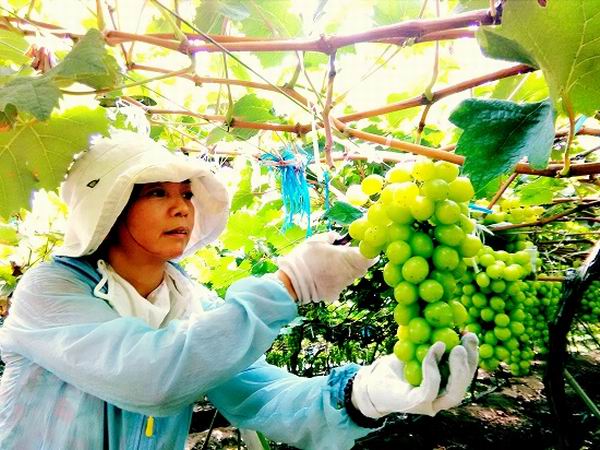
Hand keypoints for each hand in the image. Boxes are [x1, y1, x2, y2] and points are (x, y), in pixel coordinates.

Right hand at [277, 231, 376, 303]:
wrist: (291, 282)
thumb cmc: (304, 257)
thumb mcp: (316, 240)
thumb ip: (330, 237)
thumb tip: (336, 237)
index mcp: (346, 257)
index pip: (369, 257)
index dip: (369, 253)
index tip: (364, 249)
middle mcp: (348, 273)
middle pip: (361, 268)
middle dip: (356, 262)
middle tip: (342, 256)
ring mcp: (342, 286)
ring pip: (350, 277)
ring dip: (344, 272)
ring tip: (327, 266)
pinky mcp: (334, 295)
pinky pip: (339, 286)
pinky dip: (334, 282)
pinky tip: (322, 278)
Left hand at [351, 333, 478, 417]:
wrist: (372, 380)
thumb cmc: (397, 365)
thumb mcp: (419, 349)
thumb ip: (435, 342)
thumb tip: (450, 320)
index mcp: (445, 386)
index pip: (466, 374)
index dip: (472, 355)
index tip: (470, 332)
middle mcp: (441, 398)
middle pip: (463, 386)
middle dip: (469, 363)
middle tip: (464, 341)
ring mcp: (431, 404)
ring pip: (453, 394)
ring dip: (457, 369)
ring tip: (455, 347)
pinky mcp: (417, 404)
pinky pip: (430, 388)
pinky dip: (433, 368)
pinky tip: (432, 350)